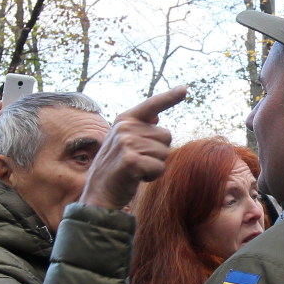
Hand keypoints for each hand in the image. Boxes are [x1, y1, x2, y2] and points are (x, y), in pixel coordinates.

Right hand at [79, 86, 187, 210]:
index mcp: (124, 119)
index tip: (185, 89)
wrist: (99, 194)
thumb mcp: (125, 143)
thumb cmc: (118, 169)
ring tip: (135, 170)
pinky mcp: (130, 160)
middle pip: (167, 136)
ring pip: (164, 153)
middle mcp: (125, 127)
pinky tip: (136, 178)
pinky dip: (152, 176)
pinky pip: (159, 167)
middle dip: (158, 153)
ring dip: (154, 166)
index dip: (169, 97)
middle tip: (138, 161)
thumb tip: (157, 117)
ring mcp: (126, 143)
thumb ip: (140, 129)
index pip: (152, 105)